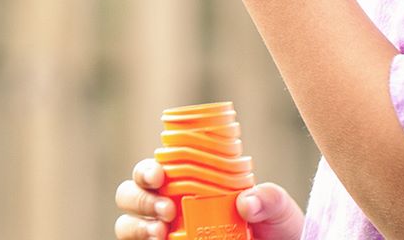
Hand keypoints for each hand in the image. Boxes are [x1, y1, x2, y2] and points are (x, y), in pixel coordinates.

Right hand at [114, 158, 305, 239]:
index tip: (159, 175)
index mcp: (186, 185)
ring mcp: (163, 235)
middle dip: (139, 198)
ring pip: (127, 226)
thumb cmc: (273, 227)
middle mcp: (167, 208)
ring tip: (160, 233)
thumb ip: (268, 198)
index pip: (152, 172)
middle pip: (129, 196)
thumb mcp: (277, 208)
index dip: (146, 170)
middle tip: (166, 210)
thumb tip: (246, 202)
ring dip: (136, 226)